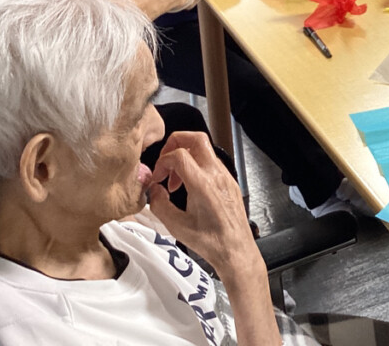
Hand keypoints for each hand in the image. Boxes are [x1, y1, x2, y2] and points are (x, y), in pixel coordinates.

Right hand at [147, 132, 257, 278]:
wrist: (235, 249)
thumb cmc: (210, 241)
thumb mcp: (176, 226)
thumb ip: (159, 204)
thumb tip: (153, 189)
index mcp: (202, 184)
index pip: (179, 154)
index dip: (162, 161)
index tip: (157, 177)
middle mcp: (216, 174)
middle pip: (196, 138)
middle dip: (176, 143)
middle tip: (165, 160)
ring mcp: (226, 176)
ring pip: (204, 150)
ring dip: (186, 158)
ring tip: (175, 182)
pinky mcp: (230, 181)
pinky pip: (211, 163)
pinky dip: (196, 167)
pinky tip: (189, 187)